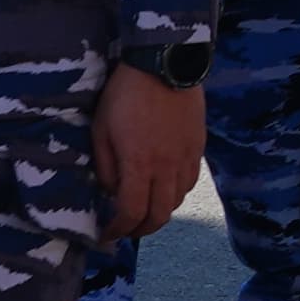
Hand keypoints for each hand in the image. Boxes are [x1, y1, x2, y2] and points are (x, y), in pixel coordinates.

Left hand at [91, 64, 206, 241]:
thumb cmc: (125, 96)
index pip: (131, 212)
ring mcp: (186, 158)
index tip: (107, 234)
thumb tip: (111, 190)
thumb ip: (106, 166)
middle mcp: (167, 167)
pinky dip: (175, 194)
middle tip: (126, 230)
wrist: (166, 66)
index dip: (118, 229)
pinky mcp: (198, 148)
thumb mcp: (100, 130)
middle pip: (159, 215)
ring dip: (159, 212)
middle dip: (141, 229)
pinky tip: (164, 187)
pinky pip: (189, 182)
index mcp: (139, 164)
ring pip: (177, 201)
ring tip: (144, 210)